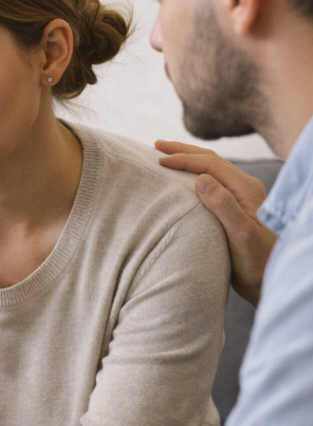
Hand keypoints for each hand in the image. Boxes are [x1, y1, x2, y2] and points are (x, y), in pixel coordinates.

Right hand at [155, 140, 276, 305]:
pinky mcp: (233, 207)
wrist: (268, 280)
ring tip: (165, 155)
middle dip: (183, 150)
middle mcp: (245, 188)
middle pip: (211, 160)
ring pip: (211, 168)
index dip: (184, 159)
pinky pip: (212, 181)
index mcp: (246, 189)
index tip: (159, 160)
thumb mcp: (240, 234)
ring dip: (188, 159)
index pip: (211, 164)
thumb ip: (224, 205)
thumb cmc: (256, 261)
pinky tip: (182, 178)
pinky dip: (193, 173)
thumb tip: (201, 179)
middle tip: (156, 145)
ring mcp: (240, 196)